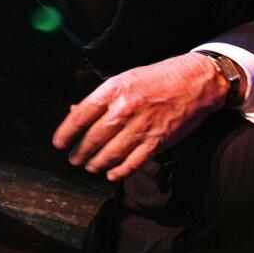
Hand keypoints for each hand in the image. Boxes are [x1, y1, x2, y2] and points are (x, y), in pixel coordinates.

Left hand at [51, 53, 228, 181]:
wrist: (195, 82)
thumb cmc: (157, 78)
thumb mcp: (124, 79)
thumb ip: (101, 98)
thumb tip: (75, 112)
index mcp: (113, 90)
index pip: (81, 115)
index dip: (66, 132)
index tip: (58, 143)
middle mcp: (124, 110)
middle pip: (93, 138)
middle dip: (80, 152)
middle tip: (74, 159)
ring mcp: (141, 128)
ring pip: (111, 153)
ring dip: (97, 163)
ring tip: (89, 166)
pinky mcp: (157, 142)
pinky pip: (133, 162)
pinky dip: (120, 171)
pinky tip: (112, 174)